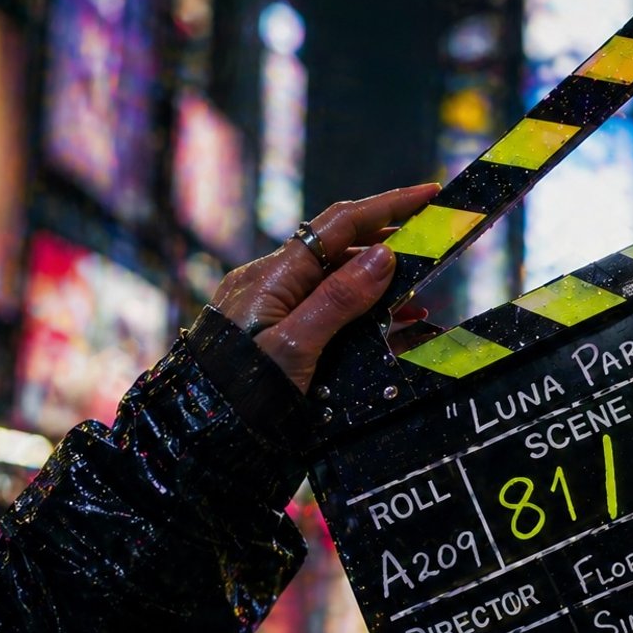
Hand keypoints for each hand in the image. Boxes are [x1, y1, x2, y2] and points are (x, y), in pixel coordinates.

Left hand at [211, 183, 437, 391]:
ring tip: (420, 298)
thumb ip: (338, 300)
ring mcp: (272, 310)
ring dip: (379, 285)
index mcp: (272, 276)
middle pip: (340, 249)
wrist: (199, 436)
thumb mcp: (293, 347)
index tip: (429, 195)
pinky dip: (362, 315)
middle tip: (433, 247)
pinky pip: (327, 312)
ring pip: (336, 284)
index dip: (387, 206)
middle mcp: (271, 284)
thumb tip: (383, 254)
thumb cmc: (237, 393)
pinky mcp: (275, 337)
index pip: (339, 224)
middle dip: (389, 244)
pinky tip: (393, 327)